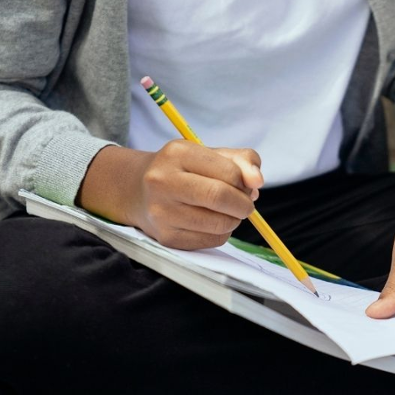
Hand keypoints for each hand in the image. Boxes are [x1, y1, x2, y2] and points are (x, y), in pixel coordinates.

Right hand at [78, 141, 263, 248]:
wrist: (137, 190)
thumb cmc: (182, 170)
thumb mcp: (208, 154)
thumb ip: (241, 161)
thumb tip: (257, 182)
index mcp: (177, 153)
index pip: (228, 172)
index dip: (246, 183)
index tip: (246, 185)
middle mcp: (164, 181)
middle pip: (220, 197)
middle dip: (243, 204)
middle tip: (244, 204)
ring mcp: (162, 212)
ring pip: (220, 224)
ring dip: (234, 220)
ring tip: (226, 212)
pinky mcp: (166, 237)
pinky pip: (211, 241)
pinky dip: (222, 233)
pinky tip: (211, 222)